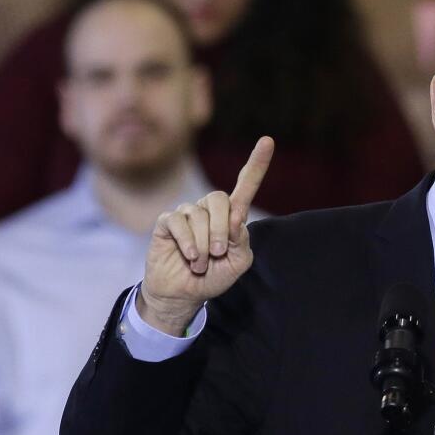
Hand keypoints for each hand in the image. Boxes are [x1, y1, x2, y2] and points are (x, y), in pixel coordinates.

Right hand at [139, 136, 274, 334]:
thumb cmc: (213, 277)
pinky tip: (190, 258)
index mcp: (232, 217)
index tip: (268, 141)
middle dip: (221, 229)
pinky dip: (187, 243)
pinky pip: (178, 223)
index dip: (256, 165)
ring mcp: (187, 213)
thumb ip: (242, 241)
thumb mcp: (237, 263)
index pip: (245, 186)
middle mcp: (209, 210)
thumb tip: (236, 218)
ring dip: (203, 244)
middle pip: (219, 199)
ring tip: (200, 263)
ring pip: (199, 215)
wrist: (184, 294)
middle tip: (218, 253)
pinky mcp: (167, 222)